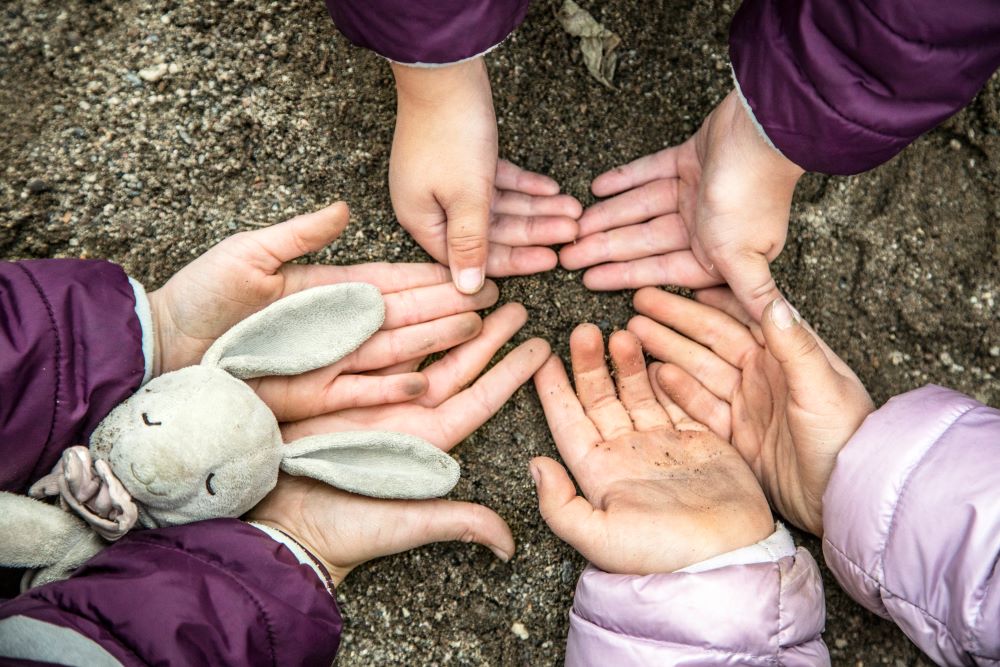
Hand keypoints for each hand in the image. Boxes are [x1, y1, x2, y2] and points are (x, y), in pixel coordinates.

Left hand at [148, 202, 500, 418]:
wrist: (162, 350)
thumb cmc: (200, 297)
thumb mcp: (250, 254)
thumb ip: (300, 234)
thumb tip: (344, 209)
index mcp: (326, 289)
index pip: (389, 281)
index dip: (427, 276)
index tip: (463, 267)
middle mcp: (337, 327)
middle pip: (404, 315)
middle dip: (448, 305)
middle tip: (491, 295)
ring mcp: (330, 361)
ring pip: (395, 350)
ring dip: (436, 341)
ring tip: (477, 329)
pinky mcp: (315, 396)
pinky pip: (363, 390)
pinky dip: (395, 387)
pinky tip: (430, 380)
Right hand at [251, 304, 549, 583]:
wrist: (282, 526)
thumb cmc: (346, 530)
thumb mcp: (407, 522)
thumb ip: (459, 522)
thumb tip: (509, 543)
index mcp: (429, 441)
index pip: (480, 399)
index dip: (510, 373)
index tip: (541, 347)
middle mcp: (408, 414)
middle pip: (456, 365)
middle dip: (486, 334)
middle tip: (515, 303)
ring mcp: (374, 397)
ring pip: (419, 347)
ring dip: (444, 317)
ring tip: (473, 290)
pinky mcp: (339, 385)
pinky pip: (374, 344)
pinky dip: (392, 318)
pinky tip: (411, 291)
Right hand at [391, 58, 580, 292]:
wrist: (445, 70)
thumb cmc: (450, 134)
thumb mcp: (465, 195)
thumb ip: (471, 243)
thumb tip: (468, 289)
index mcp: (421, 219)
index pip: (470, 256)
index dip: (514, 261)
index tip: (551, 260)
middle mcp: (432, 204)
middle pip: (491, 231)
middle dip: (535, 231)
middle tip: (574, 231)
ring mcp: (448, 181)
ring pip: (500, 206)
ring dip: (537, 209)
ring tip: (575, 210)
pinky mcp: (465, 159)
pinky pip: (499, 182)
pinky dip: (525, 186)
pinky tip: (554, 190)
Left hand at [530, 324, 772, 574]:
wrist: (730, 560)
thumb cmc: (662, 554)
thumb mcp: (599, 536)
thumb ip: (560, 504)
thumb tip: (534, 465)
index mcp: (599, 474)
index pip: (568, 421)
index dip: (553, 389)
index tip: (541, 355)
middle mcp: (627, 455)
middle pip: (601, 399)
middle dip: (590, 364)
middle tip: (583, 329)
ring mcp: (663, 447)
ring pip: (637, 394)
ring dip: (627, 364)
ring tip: (621, 332)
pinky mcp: (699, 442)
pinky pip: (678, 400)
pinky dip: (667, 378)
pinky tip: (658, 354)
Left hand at [563, 90, 803, 320]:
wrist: (764, 130)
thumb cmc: (752, 197)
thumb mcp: (744, 258)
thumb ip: (753, 297)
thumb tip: (777, 335)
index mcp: (719, 254)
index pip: (658, 270)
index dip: (622, 276)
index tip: (587, 280)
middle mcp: (706, 227)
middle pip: (643, 241)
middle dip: (604, 247)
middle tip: (565, 255)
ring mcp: (696, 192)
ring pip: (641, 208)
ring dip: (607, 215)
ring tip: (572, 223)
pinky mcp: (690, 159)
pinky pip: (649, 172)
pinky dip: (624, 179)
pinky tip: (596, 187)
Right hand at [628, 287, 873, 534]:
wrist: (846, 496)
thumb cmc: (847, 438)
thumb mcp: (823, 388)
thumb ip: (794, 346)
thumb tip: (772, 302)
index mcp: (786, 354)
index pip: (740, 316)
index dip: (709, 299)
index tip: (678, 280)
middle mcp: (762, 375)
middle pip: (710, 340)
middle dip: (675, 320)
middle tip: (640, 303)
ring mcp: (746, 405)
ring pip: (698, 370)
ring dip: (667, 350)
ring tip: (634, 334)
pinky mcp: (735, 436)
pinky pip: (698, 408)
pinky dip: (675, 391)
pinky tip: (652, 375)